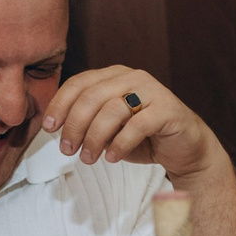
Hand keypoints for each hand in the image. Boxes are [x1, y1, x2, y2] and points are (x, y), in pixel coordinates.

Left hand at [42, 67, 227, 182]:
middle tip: (67, 150)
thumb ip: (87, 120)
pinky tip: (112, 157)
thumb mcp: (109, 127)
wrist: (186, 148)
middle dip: (74, 125)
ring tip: (89, 159)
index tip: (49, 128)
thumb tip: (56, 128)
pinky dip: (120, 144)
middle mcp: (133, 77)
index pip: (79, 83)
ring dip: (95, 138)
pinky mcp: (169, 110)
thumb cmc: (143, 137)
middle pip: (92, 96)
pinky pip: (138, 125)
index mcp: (115, 76)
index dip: (60, 105)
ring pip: (112, 110)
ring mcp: (153, 91)